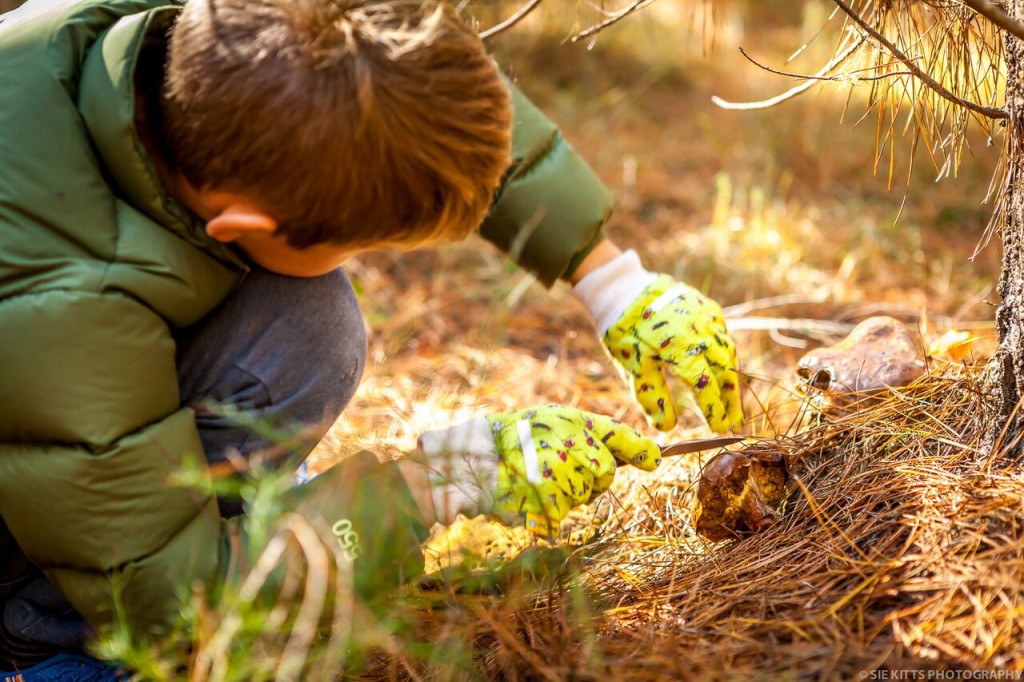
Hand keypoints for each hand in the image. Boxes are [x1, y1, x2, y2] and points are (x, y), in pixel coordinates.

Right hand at [416, 405, 660, 532]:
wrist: (458, 462)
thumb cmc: (498, 441)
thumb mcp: (541, 424)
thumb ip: (584, 435)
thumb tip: (635, 455)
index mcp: (569, 419)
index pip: (616, 433)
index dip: (639, 448)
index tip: (654, 458)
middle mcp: (572, 445)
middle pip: (604, 473)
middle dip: (587, 477)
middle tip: (551, 468)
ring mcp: (564, 475)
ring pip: (582, 495)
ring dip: (561, 494)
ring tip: (529, 478)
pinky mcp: (552, 504)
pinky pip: (560, 514)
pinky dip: (543, 512)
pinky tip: (523, 495)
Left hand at [574, 250, 742, 432]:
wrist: (624, 290)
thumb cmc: (626, 333)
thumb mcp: (633, 367)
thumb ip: (652, 397)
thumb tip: (667, 428)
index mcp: (679, 348)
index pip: (705, 385)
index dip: (715, 409)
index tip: (720, 428)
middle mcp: (700, 331)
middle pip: (725, 371)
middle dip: (731, 399)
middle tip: (733, 423)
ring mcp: (707, 317)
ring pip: (728, 353)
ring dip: (731, 379)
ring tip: (731, 403)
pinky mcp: (708, 308)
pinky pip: (723, 336)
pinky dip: (727, 356)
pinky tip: (724, 372)